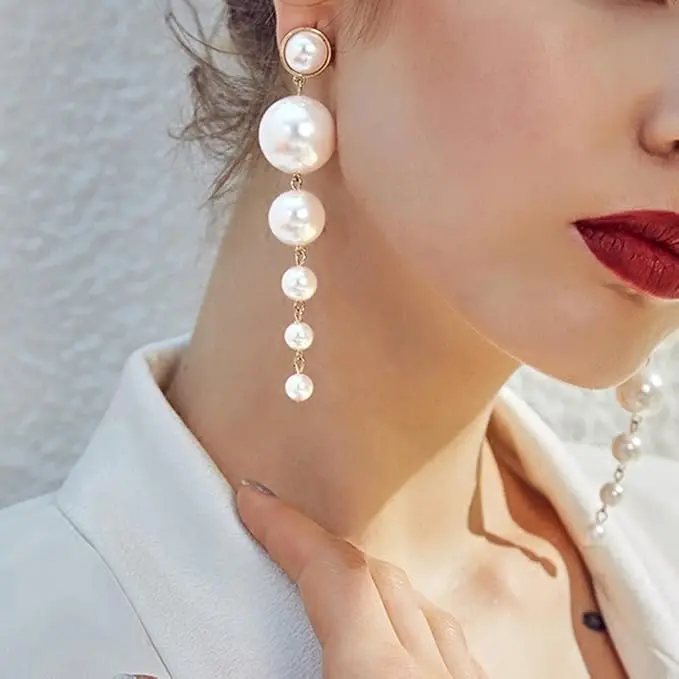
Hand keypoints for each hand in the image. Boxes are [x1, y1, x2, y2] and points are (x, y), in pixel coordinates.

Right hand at [236, 481, 485, 678]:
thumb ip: (248, 672)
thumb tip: (166, 672)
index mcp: (378, 676)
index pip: (332, 570)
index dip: (288, 527)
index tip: (255, 500)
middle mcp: (433, 674)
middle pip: (380, 577)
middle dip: (326, 553)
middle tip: (283, 546)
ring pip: (423, 607)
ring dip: (374, 588)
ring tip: (335, 593)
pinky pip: (451, 647)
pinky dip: (415, 627)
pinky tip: (398, 646)